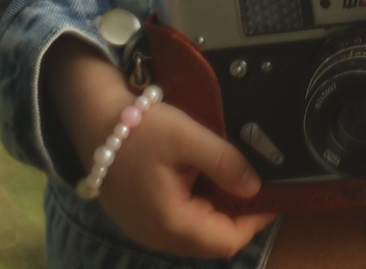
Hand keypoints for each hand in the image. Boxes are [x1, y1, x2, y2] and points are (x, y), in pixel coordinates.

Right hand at [46, 44, 274, 257]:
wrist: (92, 122)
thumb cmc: (138, 128)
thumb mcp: (186, 136)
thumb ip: (224, 162)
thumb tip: (256, 187)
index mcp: (171, 222)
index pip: (226, 241)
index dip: (255, 222)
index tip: (272, 197)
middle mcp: (158, 237)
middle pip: (213, 242)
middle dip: (239, 217)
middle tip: (255, 185)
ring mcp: (147, 232)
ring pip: (197, 236)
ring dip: (219, 213)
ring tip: (231, 180)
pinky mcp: (142, 222)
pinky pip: (180, 225)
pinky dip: (199, 209)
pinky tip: (203, 182)